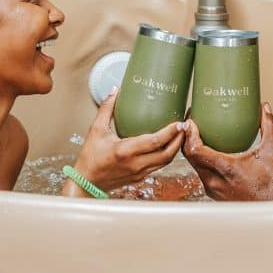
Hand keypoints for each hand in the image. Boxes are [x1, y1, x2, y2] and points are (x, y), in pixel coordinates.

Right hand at [66, 88, 184, 193]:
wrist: (87, 182)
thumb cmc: (90, 157)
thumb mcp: (96, 130)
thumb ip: (106, 109)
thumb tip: (115, 90)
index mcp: (125, 151)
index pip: (155, 142)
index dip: (170, 132)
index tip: (179, 122)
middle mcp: (135, 164)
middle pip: (167, 154)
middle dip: (179, 140)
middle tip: (185, 127)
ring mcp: (139, 173)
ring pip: (165, 162)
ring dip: (176, 149)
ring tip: (181, 135)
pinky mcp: (140, 178)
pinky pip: (159, 166)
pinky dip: (167, 156)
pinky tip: (169, 146)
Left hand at [182, 102, 272, 200]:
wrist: (270, 212)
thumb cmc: (272, 186)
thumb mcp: (272, 154)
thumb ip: (269, 128)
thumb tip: (265, 107)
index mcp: (225, 169)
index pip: (196, 150)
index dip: (189, 134)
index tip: (191, 121)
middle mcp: (214, 181)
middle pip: (190, 156)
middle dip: (187, 138)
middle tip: (191, 122)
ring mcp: (212, 188)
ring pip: (194, 165)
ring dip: (192, 149)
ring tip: (196, 133)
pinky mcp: (213, 193)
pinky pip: (201, 173)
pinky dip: (200, 160)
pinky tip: (207, 150)